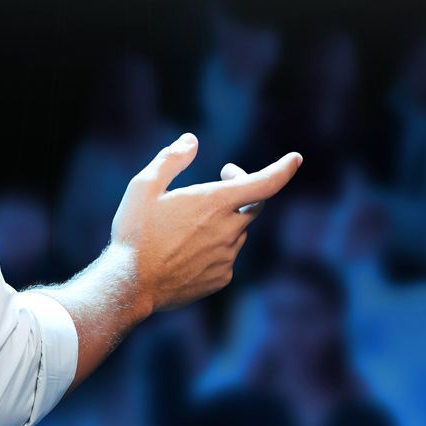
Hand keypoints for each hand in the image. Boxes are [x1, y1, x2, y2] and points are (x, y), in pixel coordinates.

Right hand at [111, 134, 302, 314]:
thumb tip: (191, 141)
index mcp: (214, 203)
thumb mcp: (143, 186)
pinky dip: (212, 248)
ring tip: (184, 225)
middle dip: (242, 189)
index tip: (295, 159)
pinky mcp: (221, 278)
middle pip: (253, 206)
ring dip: (222, 221)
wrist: (130, 284)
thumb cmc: (134, 232)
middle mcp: (229, 230)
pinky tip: (182, 252)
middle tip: (223, 177)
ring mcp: (227, 257)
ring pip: (236, 232)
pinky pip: (225, 257)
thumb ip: (171, 160)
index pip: (265, 183)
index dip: (283, 169)